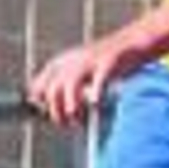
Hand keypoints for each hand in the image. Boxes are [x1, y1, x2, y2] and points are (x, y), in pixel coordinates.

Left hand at [27, 32, 146, 125]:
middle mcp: (71, 61)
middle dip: (56, 112)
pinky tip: (96, 103)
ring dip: (71, 106)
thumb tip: (50, 113)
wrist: (130, 43)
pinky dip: (95, 93)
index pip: (38, 86)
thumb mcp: (77, 72)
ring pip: (71, 84)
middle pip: (53, 90)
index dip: (41, 104)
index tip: (49, 117)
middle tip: (67, 124)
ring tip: (76, 120)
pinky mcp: (107, 62)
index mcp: (60, 63)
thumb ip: (62, 88)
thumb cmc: (103, 65)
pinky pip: (98, 79)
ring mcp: (89, 60)